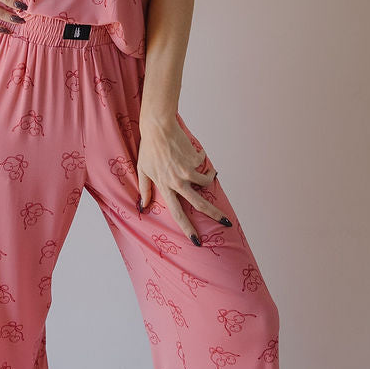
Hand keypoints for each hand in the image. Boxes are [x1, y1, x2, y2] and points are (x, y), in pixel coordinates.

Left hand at [136, 116, 227, 242]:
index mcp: (166, 187)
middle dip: (215, 215)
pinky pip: (204, 164)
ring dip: (210, 178)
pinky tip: (194, 154)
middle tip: (226, 222)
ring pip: (206, 182)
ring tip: (210, 174)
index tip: (197, 241)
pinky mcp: (195, 159)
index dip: (188, 229)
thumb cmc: (149, 149)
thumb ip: (145, 189)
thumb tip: (143, 206)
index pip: (178, 214)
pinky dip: (202, 160)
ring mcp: (188, 171)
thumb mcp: (143, 170)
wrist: (159, 127)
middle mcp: (178, 182)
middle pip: (200, 204)